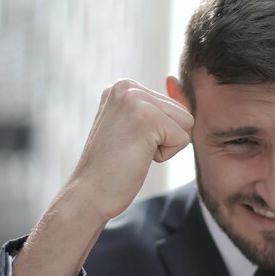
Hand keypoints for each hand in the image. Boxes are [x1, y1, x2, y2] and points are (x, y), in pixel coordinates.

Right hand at [68, 79, 193, 221]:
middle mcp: (127, 87)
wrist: (89, 193)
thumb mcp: (132, 127)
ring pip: (186, 123)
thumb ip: (154, 107)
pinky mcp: (148, 119)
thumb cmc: (111, 167)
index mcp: (122, 87)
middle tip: (130, 149)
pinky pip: (183, 139)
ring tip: (134, 151)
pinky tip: (137, 157)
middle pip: (182, 112)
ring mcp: (136, 100)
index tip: (127, 142)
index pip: (172, 106)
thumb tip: (177, 82)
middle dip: (164, 138)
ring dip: (165, 146)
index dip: (159, 133)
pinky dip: (164, 156)